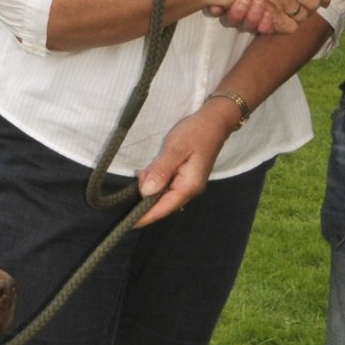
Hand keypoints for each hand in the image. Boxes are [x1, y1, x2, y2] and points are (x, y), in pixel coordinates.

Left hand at [135, 102, 235, 225]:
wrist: (216, 120)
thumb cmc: (196, 132)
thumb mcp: (175, 148)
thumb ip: (161, 171)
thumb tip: (146, 192)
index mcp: (189, 186)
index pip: (163, 208)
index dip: (145, 217)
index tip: (128, 224)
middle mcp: (190, 189)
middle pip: (163, 204)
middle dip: (146, 198)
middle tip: (137, 176)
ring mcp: (189, 184)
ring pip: (165, 195)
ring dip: (151, 189)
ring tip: (141, 173)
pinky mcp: (186, 177)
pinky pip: (168, 186)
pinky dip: (157, 182)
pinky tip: (150, 172)